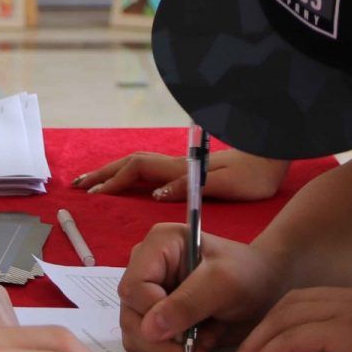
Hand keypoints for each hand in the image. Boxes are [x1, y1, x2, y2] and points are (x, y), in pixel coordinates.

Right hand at [73, 147, 289, 200]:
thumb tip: (155, 194)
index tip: (93, 194)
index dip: (113, 181)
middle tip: (78, 186)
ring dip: (113, 174)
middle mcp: (175, 166)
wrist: (273, 157)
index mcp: (179, 170)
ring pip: (137, 168)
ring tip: (93, 184)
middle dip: (103, 174)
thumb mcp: (226, 184)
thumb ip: (190, 187)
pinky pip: (149, 174)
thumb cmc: (253, 175)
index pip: (136, 170)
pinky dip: (130, 178)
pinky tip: (128, 186)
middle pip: (129, 165)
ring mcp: (180, 168)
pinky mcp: (189, 174)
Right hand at [116, 224, 287, 351]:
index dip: (154, 314)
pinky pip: (148, 343)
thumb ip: (187, 303)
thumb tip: (149, 329)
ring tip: (203, 346)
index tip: (185, 330)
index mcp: (158, 245)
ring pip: (136, 333)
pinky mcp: (156, 314)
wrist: (265, 285)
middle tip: (199, 346)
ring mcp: (149, 292)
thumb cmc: (247, 274)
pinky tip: (199, 346)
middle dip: (163, 339)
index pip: (134, 288)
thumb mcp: (223, 284)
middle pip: (130, 314)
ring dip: (168, 349)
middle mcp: (146, 266)